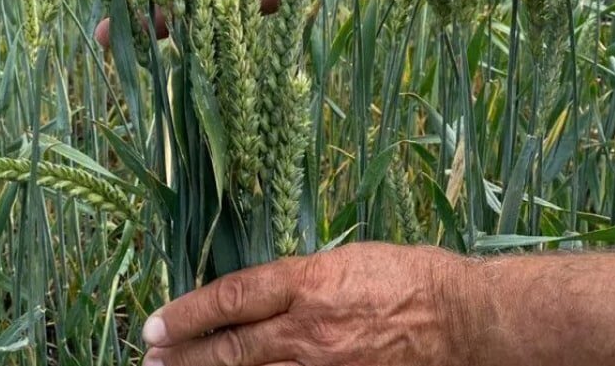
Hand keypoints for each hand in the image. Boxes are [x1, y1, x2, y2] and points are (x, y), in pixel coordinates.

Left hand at [141, 243, 472, 365]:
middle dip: (185, 356)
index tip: (156, 325)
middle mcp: (307, 327)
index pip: (231, 297)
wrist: (463, 316)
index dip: (188, 313)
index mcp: (308, 281)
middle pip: (231, 347)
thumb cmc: (409, 277)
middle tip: (152, 360)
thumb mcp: (345, 259)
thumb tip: (259, 297)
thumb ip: (299, 280)